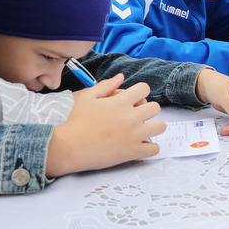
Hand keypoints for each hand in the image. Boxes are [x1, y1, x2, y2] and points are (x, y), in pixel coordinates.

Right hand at [46, 74, 163, 176]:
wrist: (68, 147)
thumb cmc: (74, 121)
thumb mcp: (87, 97)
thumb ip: (106, 85)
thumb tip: (121, 77)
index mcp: (120, 102)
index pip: (144, 89)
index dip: (141, 92)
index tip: (135, 99)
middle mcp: (130, 116)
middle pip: (155, 107)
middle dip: (149, 110)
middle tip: (140, 115)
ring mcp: (133, 134)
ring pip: (160, 127)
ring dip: (154, 127)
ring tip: (145, 130)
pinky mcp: (132, 152)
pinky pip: (154, 149)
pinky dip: (151, 147)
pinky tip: (142, 146)